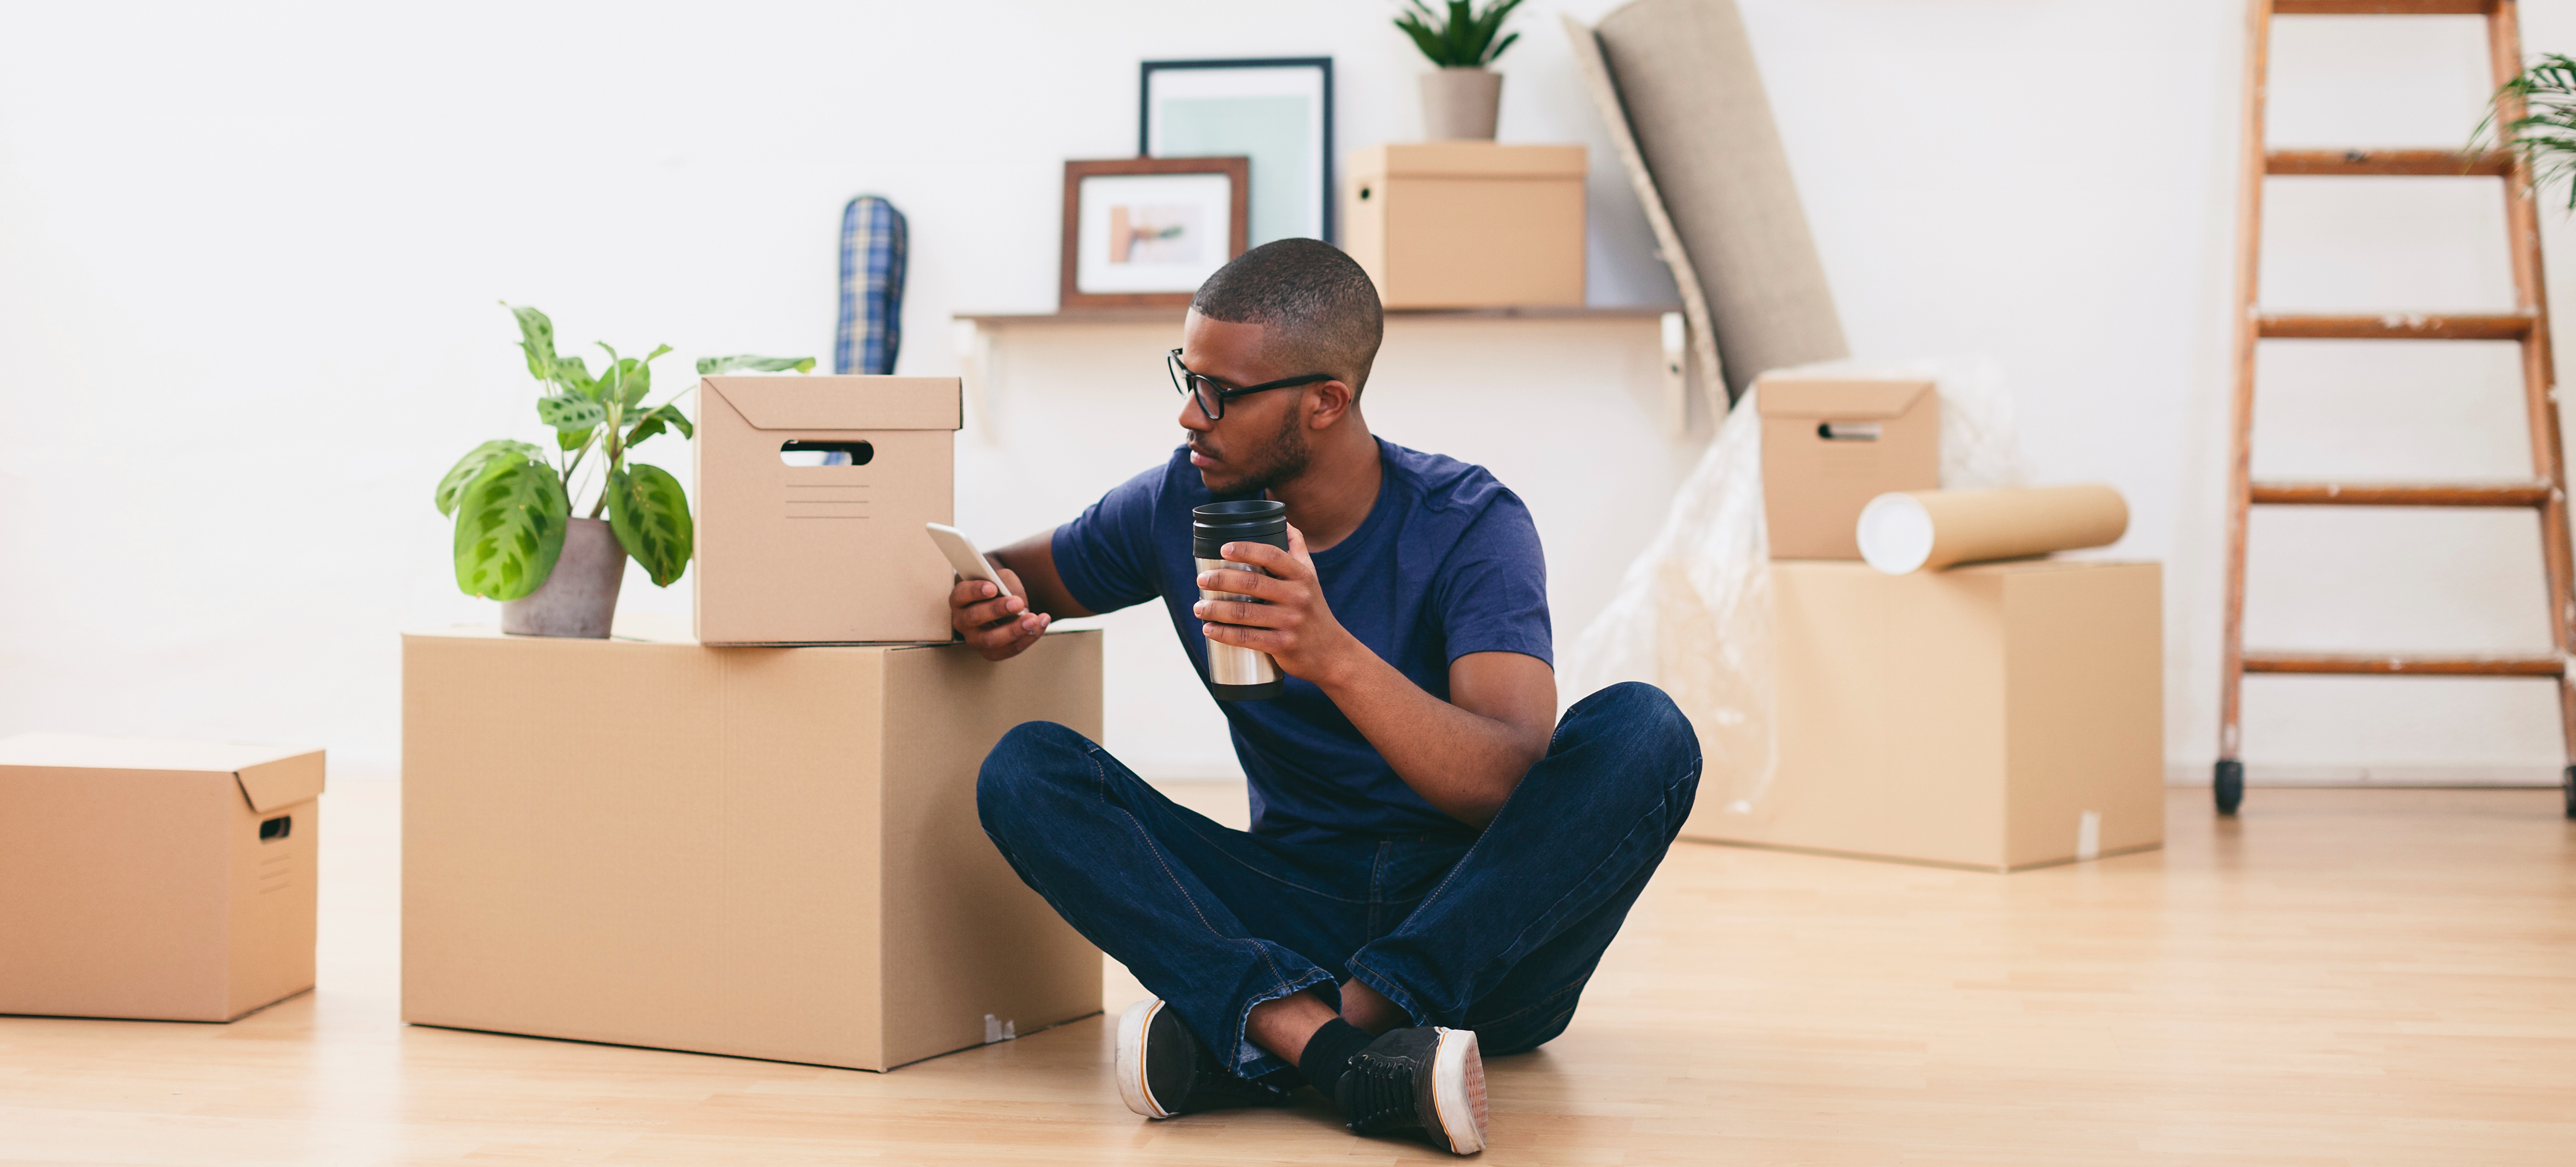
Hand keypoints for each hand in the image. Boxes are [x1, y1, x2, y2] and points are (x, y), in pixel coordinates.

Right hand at [950, 569, 1048, 660]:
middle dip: (997, 610)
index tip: (993, 587)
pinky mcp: (990, 652)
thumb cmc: (1000, 588)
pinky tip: (1041, 624)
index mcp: (960, 599)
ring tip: (1033, 619)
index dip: (975, 591)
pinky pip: (1008, 650)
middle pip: (975, 617)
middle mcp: (962, 621)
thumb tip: (1015, 597)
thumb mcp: (1002, 578)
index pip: (962, 594)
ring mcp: (974, 639)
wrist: (1006, 603)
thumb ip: (1005, 583)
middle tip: (1018, 603)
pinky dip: (1027, 639)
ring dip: (1014, 630)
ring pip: (991, 639)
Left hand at [1193, 524, 1362, 686]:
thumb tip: (1283, 522)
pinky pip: (1247, 638)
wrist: (1332, 653)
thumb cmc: (1314, 610)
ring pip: (1245, 613)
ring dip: (1215, 609)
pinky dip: (1224, 634)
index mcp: (1302, 576)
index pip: (1271, 555)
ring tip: (1198, 607)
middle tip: (1201, 580)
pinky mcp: (1283, 645)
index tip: (1223, 548)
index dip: (1246, 549)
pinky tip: (1208, 630)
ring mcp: (1290, 622)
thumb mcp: (1311, 577)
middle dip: (1221, 579)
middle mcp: (1298, 596)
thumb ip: (1297, 549)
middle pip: (1252, 582)